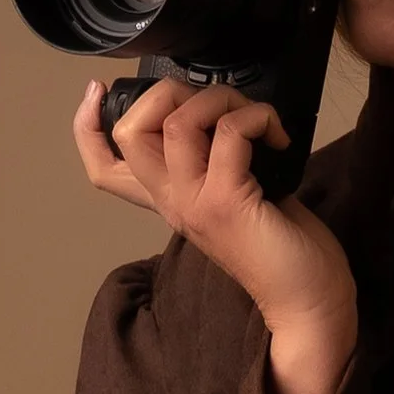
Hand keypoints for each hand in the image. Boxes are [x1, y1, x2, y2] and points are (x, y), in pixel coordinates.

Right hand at [71, 78, 357, 393]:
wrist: (306, 302)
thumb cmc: (281, 249)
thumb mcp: (235, 197)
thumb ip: (215, 162)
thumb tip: (223, 115)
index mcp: (169, 200)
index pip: (102, 167)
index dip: (87, 125)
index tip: (98, 90)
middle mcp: (172, 201)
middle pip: (130, 131)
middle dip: (170, 91)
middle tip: (220, 104)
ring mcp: (194, 202)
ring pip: (177, 122)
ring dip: (222, 100)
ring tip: (256, 117)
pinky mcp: (227, 202)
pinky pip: (229, 133)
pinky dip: (258, 117)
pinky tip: (279, 137)